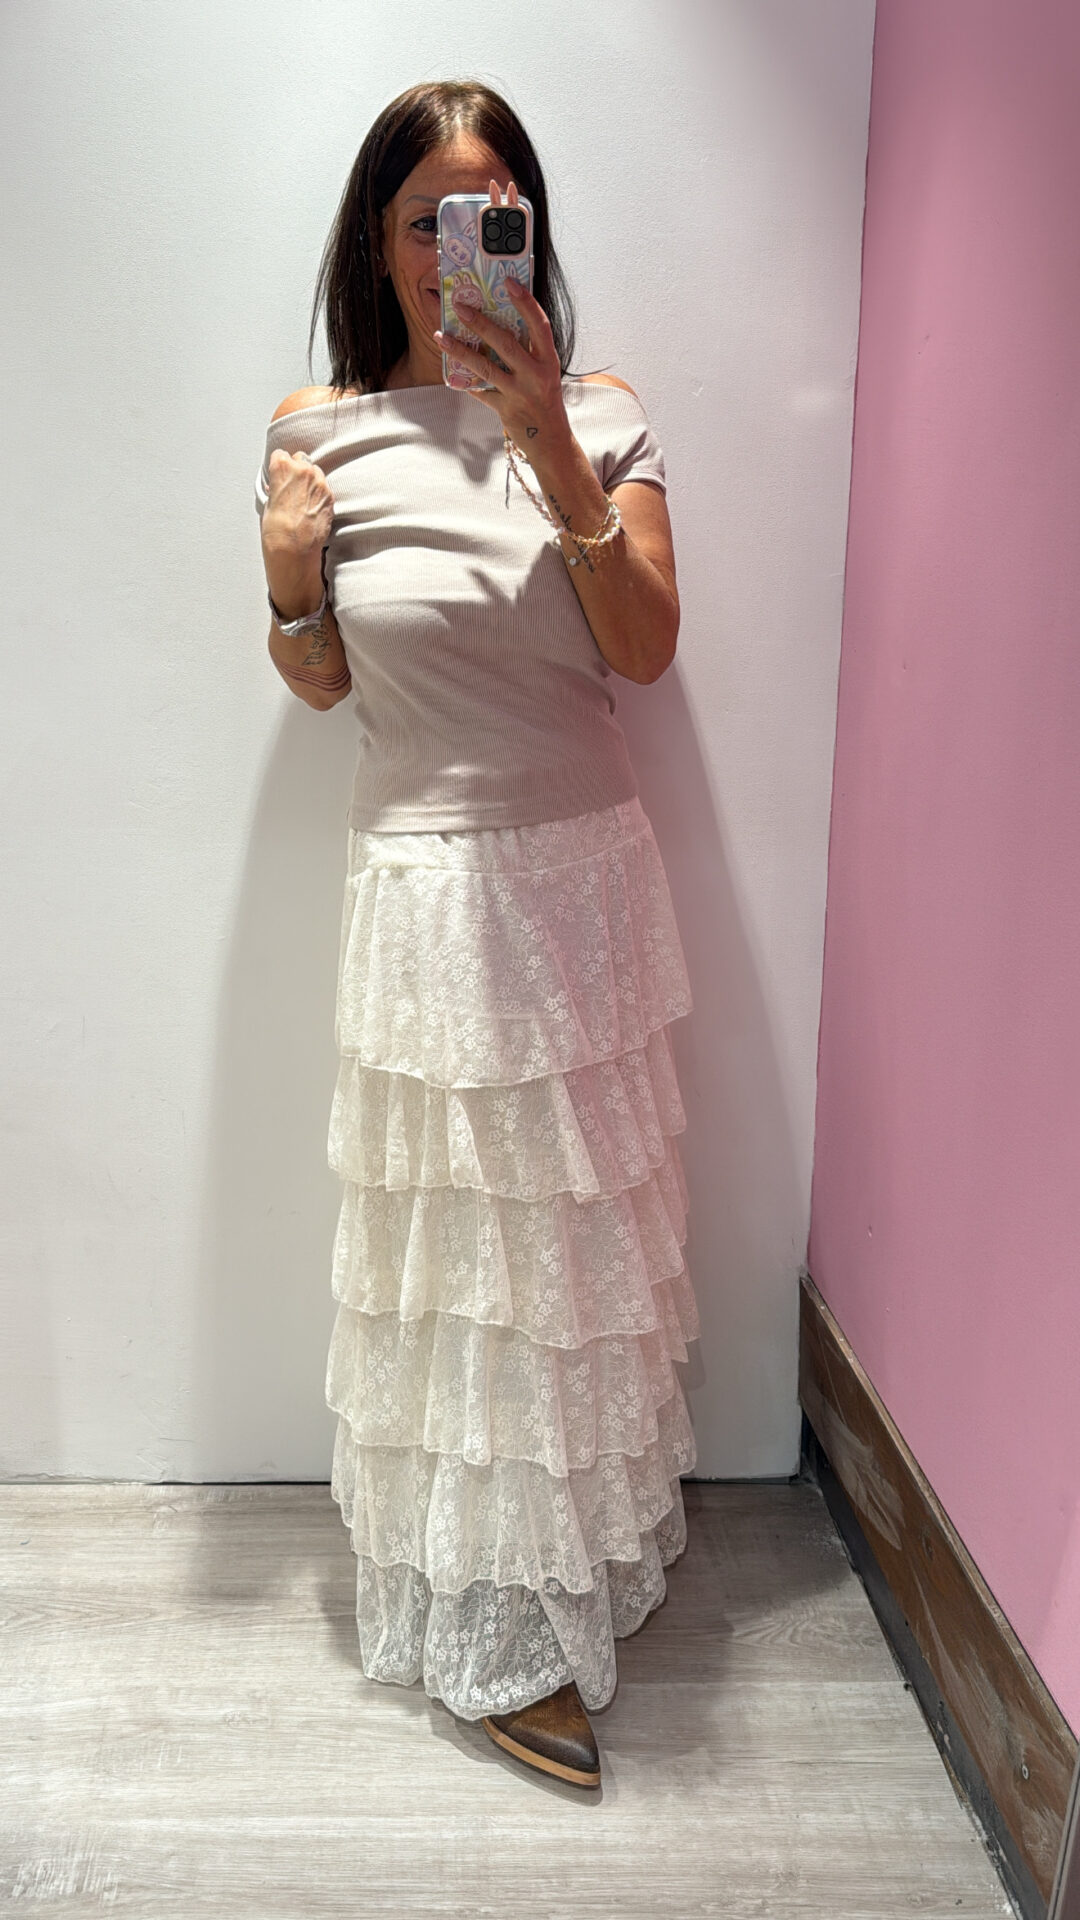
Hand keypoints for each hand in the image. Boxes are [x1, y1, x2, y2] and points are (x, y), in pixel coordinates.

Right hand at [261, 447, 333, 559]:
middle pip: (301, 459)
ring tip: (301, 499)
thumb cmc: (277, 531)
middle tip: (290, 486)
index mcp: (283, 468)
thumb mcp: (267, 503)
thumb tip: (276, 488)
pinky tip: (309, 508)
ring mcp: (320, 483)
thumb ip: (275, 488)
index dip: (278, 466)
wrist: (294, 551)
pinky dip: (318, 494)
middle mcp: (304, 471)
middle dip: (296, 470)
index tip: (278, 474)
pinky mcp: (330, 497)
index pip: (281, 454)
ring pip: (315, 472)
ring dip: (309, 481)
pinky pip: (324, 488)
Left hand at [434, 176, 569, 451]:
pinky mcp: (506, 410)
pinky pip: (480, 392)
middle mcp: (536, 374)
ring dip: (460, 350)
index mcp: (549, 360)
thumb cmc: (544, 399)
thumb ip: (527, 351)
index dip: (525, 301)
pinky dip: (465, 383)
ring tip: (441, 335)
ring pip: (485, 367)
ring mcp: (520, 393)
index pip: (539, 325)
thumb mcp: (544, 372)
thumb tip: (497, 323)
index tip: (510, 281)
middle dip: (480, 322)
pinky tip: (450, 374)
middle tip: (460, 305)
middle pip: (505, 342)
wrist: (551, 440)